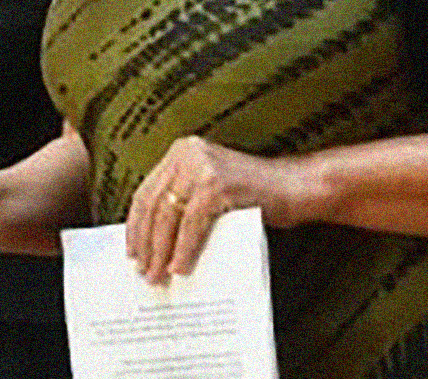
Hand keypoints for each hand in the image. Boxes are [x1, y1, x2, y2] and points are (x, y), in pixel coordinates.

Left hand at [126, 134, 316, 284]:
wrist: (296, 187)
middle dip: (146, 243)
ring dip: (161, 251)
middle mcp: (188, 153)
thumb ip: (184, 203)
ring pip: (168, 216)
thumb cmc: (255, 195)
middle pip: (153, 204)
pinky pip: (191, 224)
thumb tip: (152, 242)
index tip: (131, 251)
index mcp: (182, 152)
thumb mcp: (211, 191)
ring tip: (158, 275)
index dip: (135, 225)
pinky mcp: (217, 183)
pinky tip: (181, 268)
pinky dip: (184, 250)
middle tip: (143, 271)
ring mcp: (203, 166)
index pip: (147, 192)